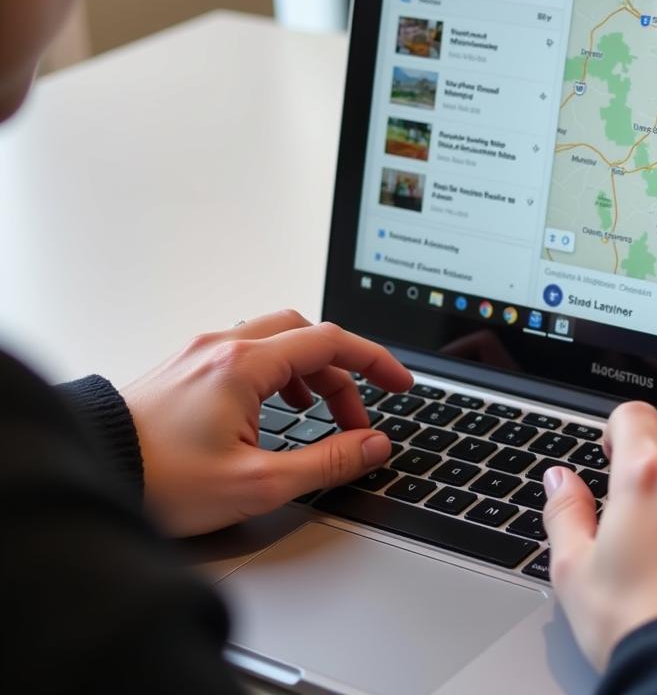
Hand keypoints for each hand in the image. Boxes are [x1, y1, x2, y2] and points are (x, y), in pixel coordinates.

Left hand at [123, 309, 412, 536]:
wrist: (93, 478)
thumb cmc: (160, 481)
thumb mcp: (258, 483)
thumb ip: (327, 462)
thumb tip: (372, 446)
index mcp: (244, 365)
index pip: (330, 342)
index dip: (374, 361)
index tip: (399, 382)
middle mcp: (223, 347)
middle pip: (307, 335)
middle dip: (342, 371)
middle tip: (358, 413)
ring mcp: (201, 353)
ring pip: (277, 340)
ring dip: (310, 371)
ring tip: (320, 414)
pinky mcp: (186, 367)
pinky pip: (249, 352)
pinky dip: (278, 372)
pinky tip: (276, 407)